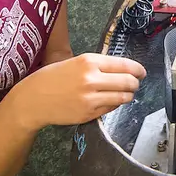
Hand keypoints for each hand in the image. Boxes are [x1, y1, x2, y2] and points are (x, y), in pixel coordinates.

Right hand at [13, 53, 144, 128]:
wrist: (33, 99)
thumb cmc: (52, 78)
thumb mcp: (74, 62)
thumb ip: (97, 65)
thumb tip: (122, 69)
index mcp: (89, 61)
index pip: (124, 65)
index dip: (137, 69)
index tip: (142, 72)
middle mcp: (92, 79)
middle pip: (128, 82)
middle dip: (135, 83)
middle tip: (135, 84)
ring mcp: (91, 98)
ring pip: (123, 97)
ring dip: (128, 95)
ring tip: (125, 93)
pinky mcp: (89, 114)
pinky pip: (111, 109)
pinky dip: (114, 104)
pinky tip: (108, 101)